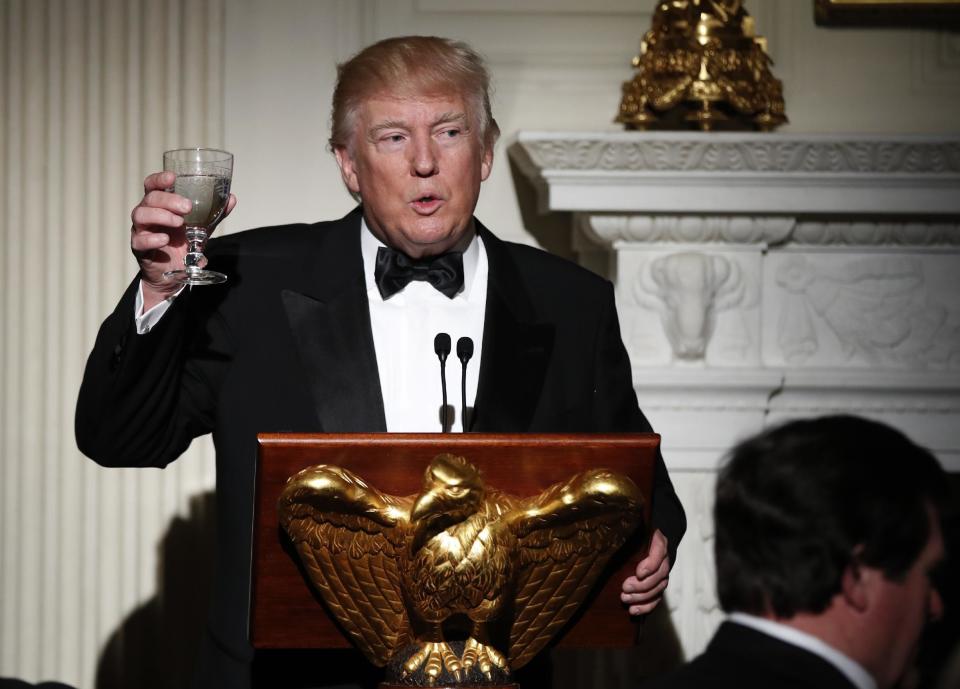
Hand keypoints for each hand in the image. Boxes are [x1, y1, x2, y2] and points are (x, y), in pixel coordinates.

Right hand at [130, 171, 236, 309]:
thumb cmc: (182, 244)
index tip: (172, 177)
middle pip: (150, 198)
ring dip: (161, 215)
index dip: (159, 179)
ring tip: (179, 222)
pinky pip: (139, 240)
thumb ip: (214, 214)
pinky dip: (152, 238)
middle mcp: (147, 214)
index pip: (152, 186)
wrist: (173, 274)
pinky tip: (165, 239)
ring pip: (141, 214)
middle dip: (169, 200)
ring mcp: (141, 230)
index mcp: (159, 205)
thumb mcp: (201, 227)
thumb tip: (231, 199)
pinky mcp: (139, 248)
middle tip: (188, 207)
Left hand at [620, 529, 669, 614]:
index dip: (651, 565)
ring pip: (658, 589)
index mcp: (659, 542)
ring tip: (625, 599)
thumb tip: (611, 535)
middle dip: (642, 585)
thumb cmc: (639, 535)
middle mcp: (664, 559)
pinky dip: (646, 606)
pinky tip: (633, 610)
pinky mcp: (659, 585)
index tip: (638, 573)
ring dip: (642, 597)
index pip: (660, 552)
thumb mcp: (635, 530)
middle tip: (625, 587)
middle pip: (659, 575)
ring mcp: (663, 574)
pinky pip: (657, 598)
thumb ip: (627, 532)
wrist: (651, 540)